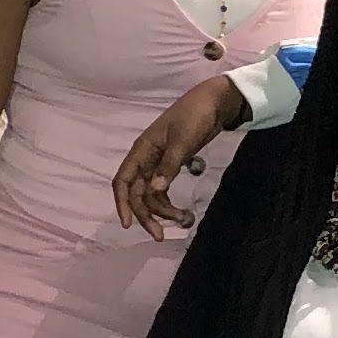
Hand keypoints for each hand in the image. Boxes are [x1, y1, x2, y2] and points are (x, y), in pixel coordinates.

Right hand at [116, 75, 254, 239]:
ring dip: (164, 210)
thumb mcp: (183, 140)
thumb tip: (156, 189)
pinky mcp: (173, 165)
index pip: (122, 181)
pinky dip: (171, 201)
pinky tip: (185, 210)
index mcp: (142, 150)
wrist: (214, 102)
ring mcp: (159, 163)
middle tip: (160, 236)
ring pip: (153, 194)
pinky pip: (165, 188)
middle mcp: (146, 159)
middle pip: (138, 193)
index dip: (122, 203)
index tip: (128, 225)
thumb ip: (170, 165)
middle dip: (147, 215)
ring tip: (184, 220)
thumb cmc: (195, 116)